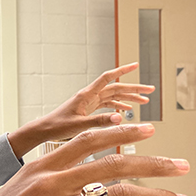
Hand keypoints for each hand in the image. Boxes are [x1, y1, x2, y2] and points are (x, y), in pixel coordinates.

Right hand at [0, 123, 188, 195]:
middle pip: (115, 162)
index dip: (122, 133)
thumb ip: (47, 183)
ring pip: (123, 193)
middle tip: (180, 165)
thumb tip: (77, 188)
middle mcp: (55, 181)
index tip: (147, 130)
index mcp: (42, 166)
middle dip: (154, 163)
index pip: (89, 140)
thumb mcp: (19, 191)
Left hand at [7, 62, 154, 158]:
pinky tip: (127, 110)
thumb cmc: (58, 126)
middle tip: (150, 90)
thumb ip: (100, 121)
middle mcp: (89, 96)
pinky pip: (107, 104)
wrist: (45, 130)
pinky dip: (118, 106)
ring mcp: (89, 102)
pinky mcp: (88, 109)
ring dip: (128, 97)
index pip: (108, 77)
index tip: (136, 65)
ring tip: (144, 101)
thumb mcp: (80, 125)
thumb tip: (120, 117)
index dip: (122, 70)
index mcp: (87, 95)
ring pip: (113, 96)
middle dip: (133, 88)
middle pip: (115, 87)